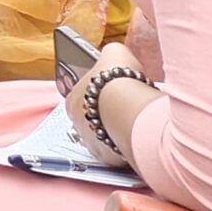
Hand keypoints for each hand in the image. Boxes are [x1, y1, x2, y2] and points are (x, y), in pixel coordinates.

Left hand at [66, 40, 147, 165]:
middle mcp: (77, 125)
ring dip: (118, 128)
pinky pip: (119, 150)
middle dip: (109, 112)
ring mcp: (91, 143)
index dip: (99, 93)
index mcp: (72, 100)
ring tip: (136, 119)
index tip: (115, 90)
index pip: (83, 97)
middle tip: (128, 105)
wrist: (129, 108)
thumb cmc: (117, 79)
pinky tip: (139, 134)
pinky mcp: (109, 158)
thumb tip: (113, 52)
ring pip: (106, 135)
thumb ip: (111, 52)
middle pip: (93, 118)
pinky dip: (128, 143)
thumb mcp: (115, 53)